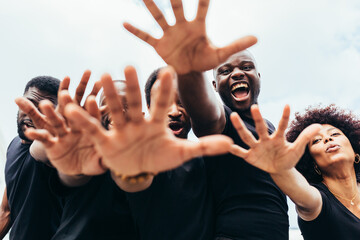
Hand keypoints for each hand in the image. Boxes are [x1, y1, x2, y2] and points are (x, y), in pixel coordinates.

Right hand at [15, 70, 104, 175]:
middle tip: (65, 93)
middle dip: (69, 103)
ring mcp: (63, 135)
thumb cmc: (92, 161)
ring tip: (44, 104)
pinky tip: (29, 131)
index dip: (91, 109)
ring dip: (49, 113)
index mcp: (90, 129)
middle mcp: (76, 128)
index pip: (91, 116)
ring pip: (56, 121)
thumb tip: (110, 160)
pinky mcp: (51, 144)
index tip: (92, 99)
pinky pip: (43, 138)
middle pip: (72, 113)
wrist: (78, 167)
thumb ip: (104, 160)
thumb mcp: (98, 162)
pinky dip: (36, 135)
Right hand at [64, 66, 232, 175]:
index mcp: (156, 123)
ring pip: (115, 111)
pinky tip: (72, 107)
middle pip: (135, 102)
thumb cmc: (160, 157)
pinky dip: (85, 120)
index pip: (161, 103)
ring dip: (109, 96)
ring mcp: (121, 130)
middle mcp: (137, 122)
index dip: (164, 89)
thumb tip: (230, 145)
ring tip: (103, 76)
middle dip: (133, 87)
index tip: (167, 70)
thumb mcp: (181, 154)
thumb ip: (203, 148)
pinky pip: (94, 129)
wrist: (139, 169)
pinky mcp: (106, 142)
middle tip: (130, 66)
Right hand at [124, 0, 256, 73]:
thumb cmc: (206, 60)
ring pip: (158, 16)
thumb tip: (257, 38)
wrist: (190, 72)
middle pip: (176, 6)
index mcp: (198, 26)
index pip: (201, 6)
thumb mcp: (221, 54)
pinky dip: (136, 31)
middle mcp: (181, 25)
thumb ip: (236, 45)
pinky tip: (124, 23)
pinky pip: (145, 36)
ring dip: (151, 5)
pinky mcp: (159, 45)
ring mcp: (169, 34)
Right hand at [230, 105, 320, 173]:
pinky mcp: (250, 156)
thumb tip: (318, 125)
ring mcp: (257, 147)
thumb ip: (305, 137)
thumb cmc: (289, 157)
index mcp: (278, 138)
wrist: (280, 170)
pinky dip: (234, 150)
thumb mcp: (298, 149)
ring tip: (234, 115)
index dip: (285, 117)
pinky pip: (241, 152)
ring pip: (247, 136)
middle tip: (255, 107)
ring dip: (241, 127)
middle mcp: (265, 139)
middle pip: (261, 128)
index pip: (282, 126)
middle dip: (258, 118)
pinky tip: (227, 145)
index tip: (288, 105)